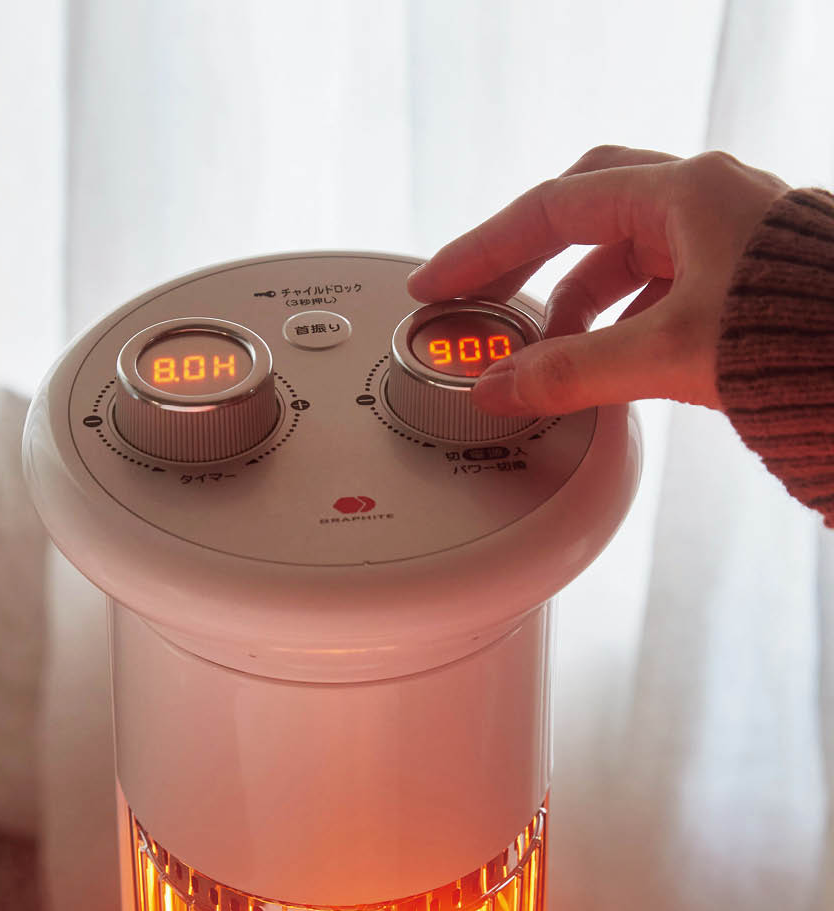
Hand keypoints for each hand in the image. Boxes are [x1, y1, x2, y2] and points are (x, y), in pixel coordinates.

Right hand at [405, 146, 789, 414]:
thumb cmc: (805, 335)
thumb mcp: (669, 353)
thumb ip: (572, 372)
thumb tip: (500, 391)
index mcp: (682, 194)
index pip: (551, 210)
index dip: (483, 250)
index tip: (438, 285)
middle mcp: (701, 202)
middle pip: (581, 214)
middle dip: (523, 260)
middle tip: (480, 302)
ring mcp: (721, 237)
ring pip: (620, 253)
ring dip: (572, 299)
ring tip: (543, 351)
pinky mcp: (735, 277)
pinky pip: (653, 285)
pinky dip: (615, 319)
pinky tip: (604, 357)